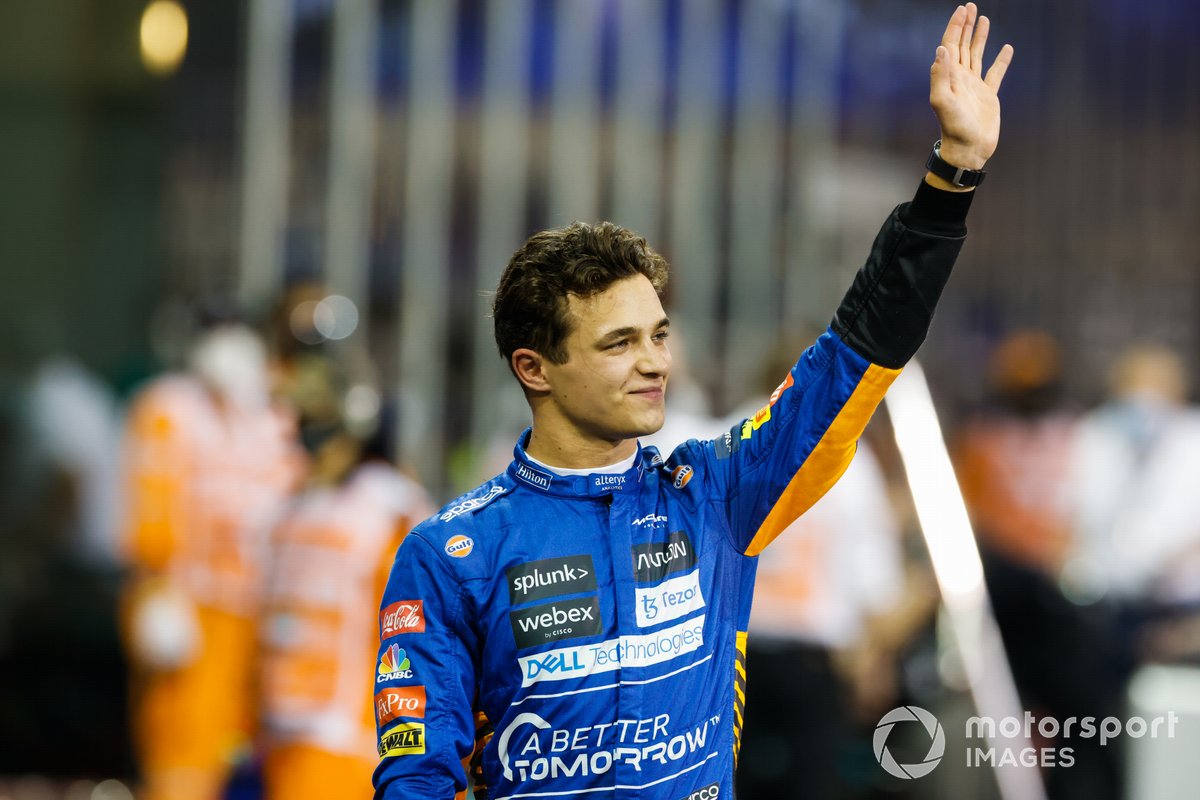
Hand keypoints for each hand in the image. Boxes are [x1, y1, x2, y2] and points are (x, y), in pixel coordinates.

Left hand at [929, 3, 1012, 169]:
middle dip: (965, 26)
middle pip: (962, 45)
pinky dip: (1001, 60)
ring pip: (977, 55)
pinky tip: (1007, 49)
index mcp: (949, 77)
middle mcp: (960, 78)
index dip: (955, 27)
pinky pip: (996, 73)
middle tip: (970, 6)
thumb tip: (942, 49)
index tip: (962, 9)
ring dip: (979, 37)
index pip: (950, 45)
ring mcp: (974, 86)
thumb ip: (940, 75)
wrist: (968, 149)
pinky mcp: (988, 95)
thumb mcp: (943, 101)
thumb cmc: (954, 129)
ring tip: (983, 19)